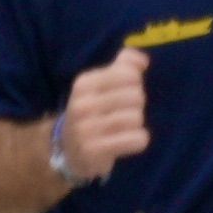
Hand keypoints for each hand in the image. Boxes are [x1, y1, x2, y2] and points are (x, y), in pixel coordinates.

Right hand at [57, 51, 150, 182]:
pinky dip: (138, 141)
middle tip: (122, 114)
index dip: (134, 84)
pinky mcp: (95, 151)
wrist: (69, 150)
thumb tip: (142, 61)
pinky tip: (126, 142)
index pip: (129, 74)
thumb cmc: (93, 112)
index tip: (122, 94)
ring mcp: (86, 129)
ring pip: (137, 118)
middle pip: (136, 96)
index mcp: (84, 83)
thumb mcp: (102, 84)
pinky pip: (138, 139)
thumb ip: (123, 66)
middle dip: (136, 106)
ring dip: (136, 125)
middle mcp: (82, 104)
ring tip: (122, 129)